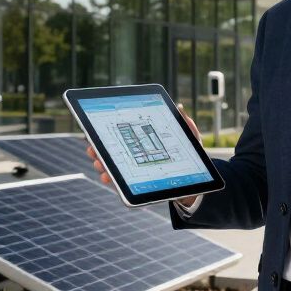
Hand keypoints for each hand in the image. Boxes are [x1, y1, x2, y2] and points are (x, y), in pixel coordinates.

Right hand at [85, 103, 202, 208]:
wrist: (198, 181)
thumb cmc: (192, 157)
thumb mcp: (190, 139)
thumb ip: (185, 124)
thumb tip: (179, 106)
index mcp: (145, 141)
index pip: (122, 135)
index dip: (106, 133)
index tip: (94, 132)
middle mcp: (138, 155)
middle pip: (113, 150)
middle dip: (98, 150)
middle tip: (92, 149)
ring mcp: (137, 170)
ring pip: (114, 167)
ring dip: (102, 165)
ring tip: (99, 164)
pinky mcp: (140, 184)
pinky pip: (122, 183)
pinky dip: (113, 180)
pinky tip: (107, 178)